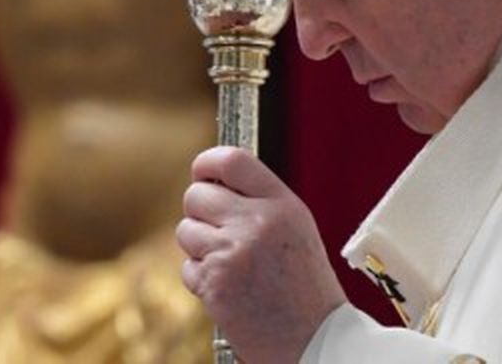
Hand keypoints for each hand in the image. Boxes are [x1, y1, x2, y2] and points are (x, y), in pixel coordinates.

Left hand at [178, 146, 345, 363]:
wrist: (316, 339)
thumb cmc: (307, 287)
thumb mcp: (296, 228)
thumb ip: (260, 201)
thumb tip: (215, 181)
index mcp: (281, 205)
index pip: (232, 161)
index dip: (208, 162)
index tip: (202, 172)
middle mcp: (256, 223)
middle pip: (196, 195)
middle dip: (199, 212)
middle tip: (217, 231)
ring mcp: (233, 253)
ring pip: (186, 231)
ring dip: (199, 247)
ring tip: (230, 264)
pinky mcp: (215, 284)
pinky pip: (188, 268)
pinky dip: (202, 279)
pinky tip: (230, 288)